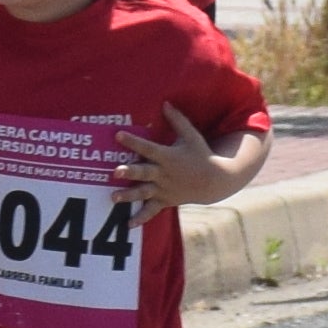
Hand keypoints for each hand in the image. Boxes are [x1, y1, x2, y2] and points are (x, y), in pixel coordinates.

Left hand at [124, 99, 237, 214]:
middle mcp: (164, 174)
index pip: (147, 148)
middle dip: (130, 172)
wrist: (214, 181)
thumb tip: (165, 102)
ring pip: (144, 193)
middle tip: (115, 172)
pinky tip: (128, 224)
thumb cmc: (201, 154)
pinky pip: (152, 211)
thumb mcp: (191, 135)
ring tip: (113, 197)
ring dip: (129, 195)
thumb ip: (177, 120)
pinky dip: (141, 218)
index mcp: (168, 156)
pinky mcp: (165, 201)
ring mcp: (164, 189)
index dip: (133, 141)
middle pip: (144, 172)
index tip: (117, 135)